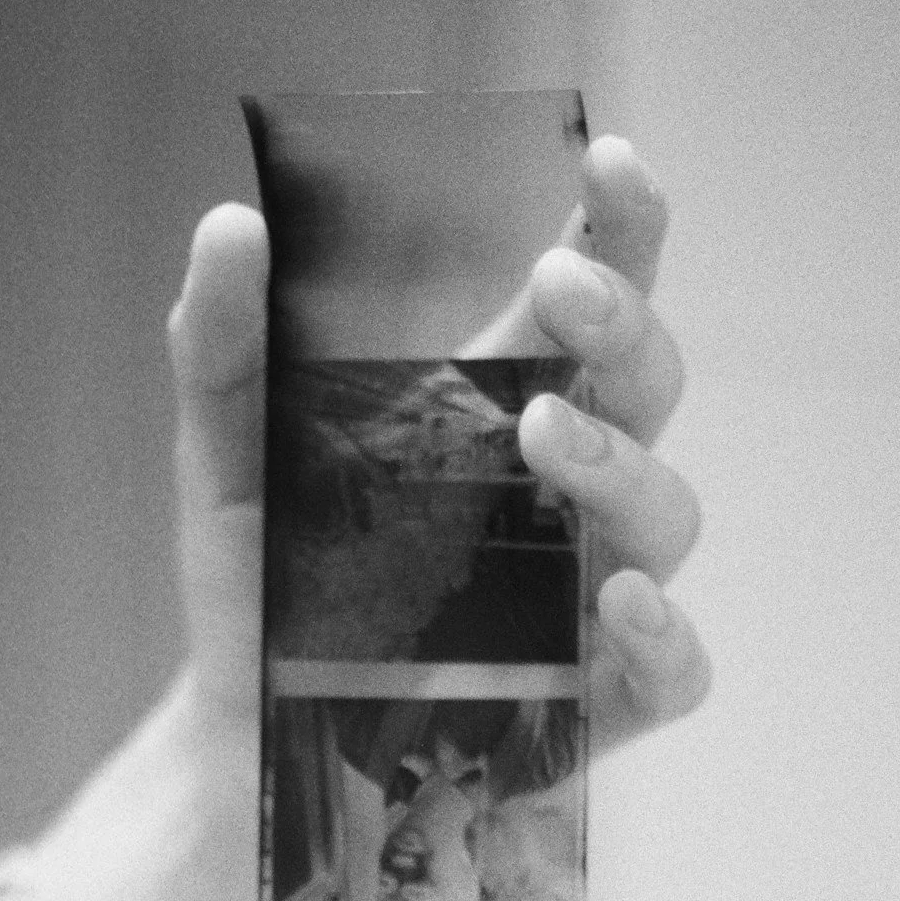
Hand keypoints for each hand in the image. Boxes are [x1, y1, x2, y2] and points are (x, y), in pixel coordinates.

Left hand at [169, 134, 708, 763]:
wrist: (246, 737)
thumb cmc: (267, 585)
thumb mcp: (226, 459)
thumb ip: (224, 346)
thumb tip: (231, 225)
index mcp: (503, 411)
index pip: (592, 304)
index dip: (623, 229)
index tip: (612, 164)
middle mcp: (568, 495)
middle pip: (650, 386)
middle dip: (624, 325)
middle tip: (558, 292)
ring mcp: (589, 600)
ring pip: (670, 515)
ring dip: (622, 463)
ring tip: (543, 435)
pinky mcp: (594, 705)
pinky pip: (675, 671)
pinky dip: (664, 636)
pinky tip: (617, 603)